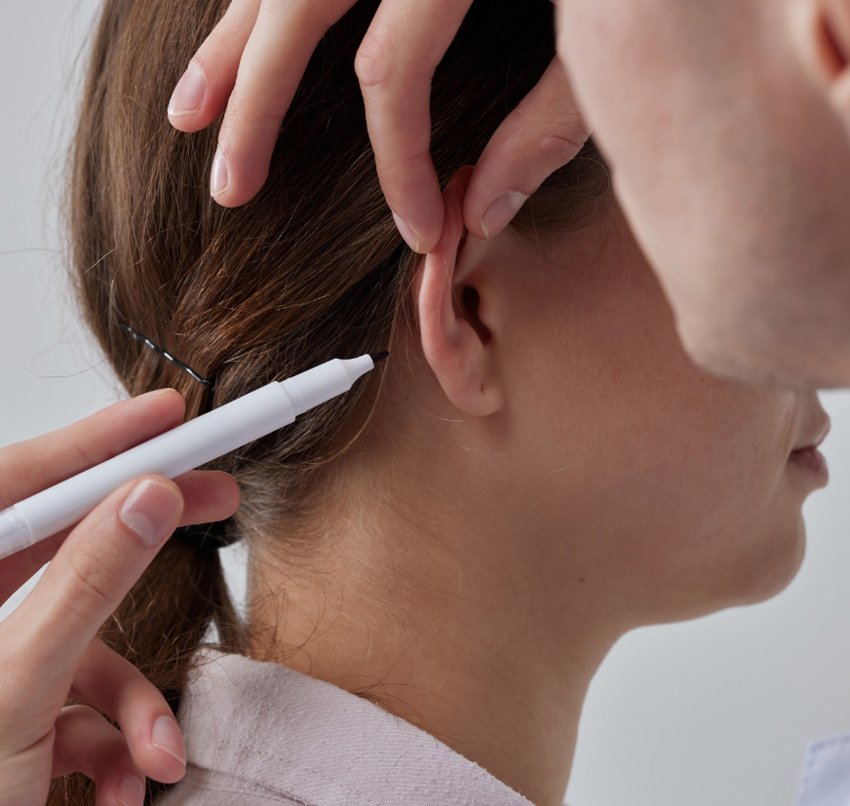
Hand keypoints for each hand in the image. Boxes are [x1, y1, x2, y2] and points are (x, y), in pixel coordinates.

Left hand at [0, 389, 240, 805]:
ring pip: (92, 635)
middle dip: (147, 540)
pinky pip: (88, 694)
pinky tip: (130, 780)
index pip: (20, 484)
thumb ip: (86, 585)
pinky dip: (121, 736)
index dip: (99, 442)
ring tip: (159, 750)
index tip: (168, 416)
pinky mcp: (21, 706)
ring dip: (138, 699)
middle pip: (67, 542)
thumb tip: (145, 499)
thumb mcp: (18, 692)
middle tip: (215, 498)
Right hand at [166, 0, 588, 252]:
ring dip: (228, 41)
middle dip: (256, 108)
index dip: (395, 164)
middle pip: (297, 9)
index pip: (391, 72)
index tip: (416, 229)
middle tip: (229, 189)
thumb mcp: (615, 37)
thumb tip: (481, 214)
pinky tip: (238, 28)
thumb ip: (550, 126)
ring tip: (189, 113)